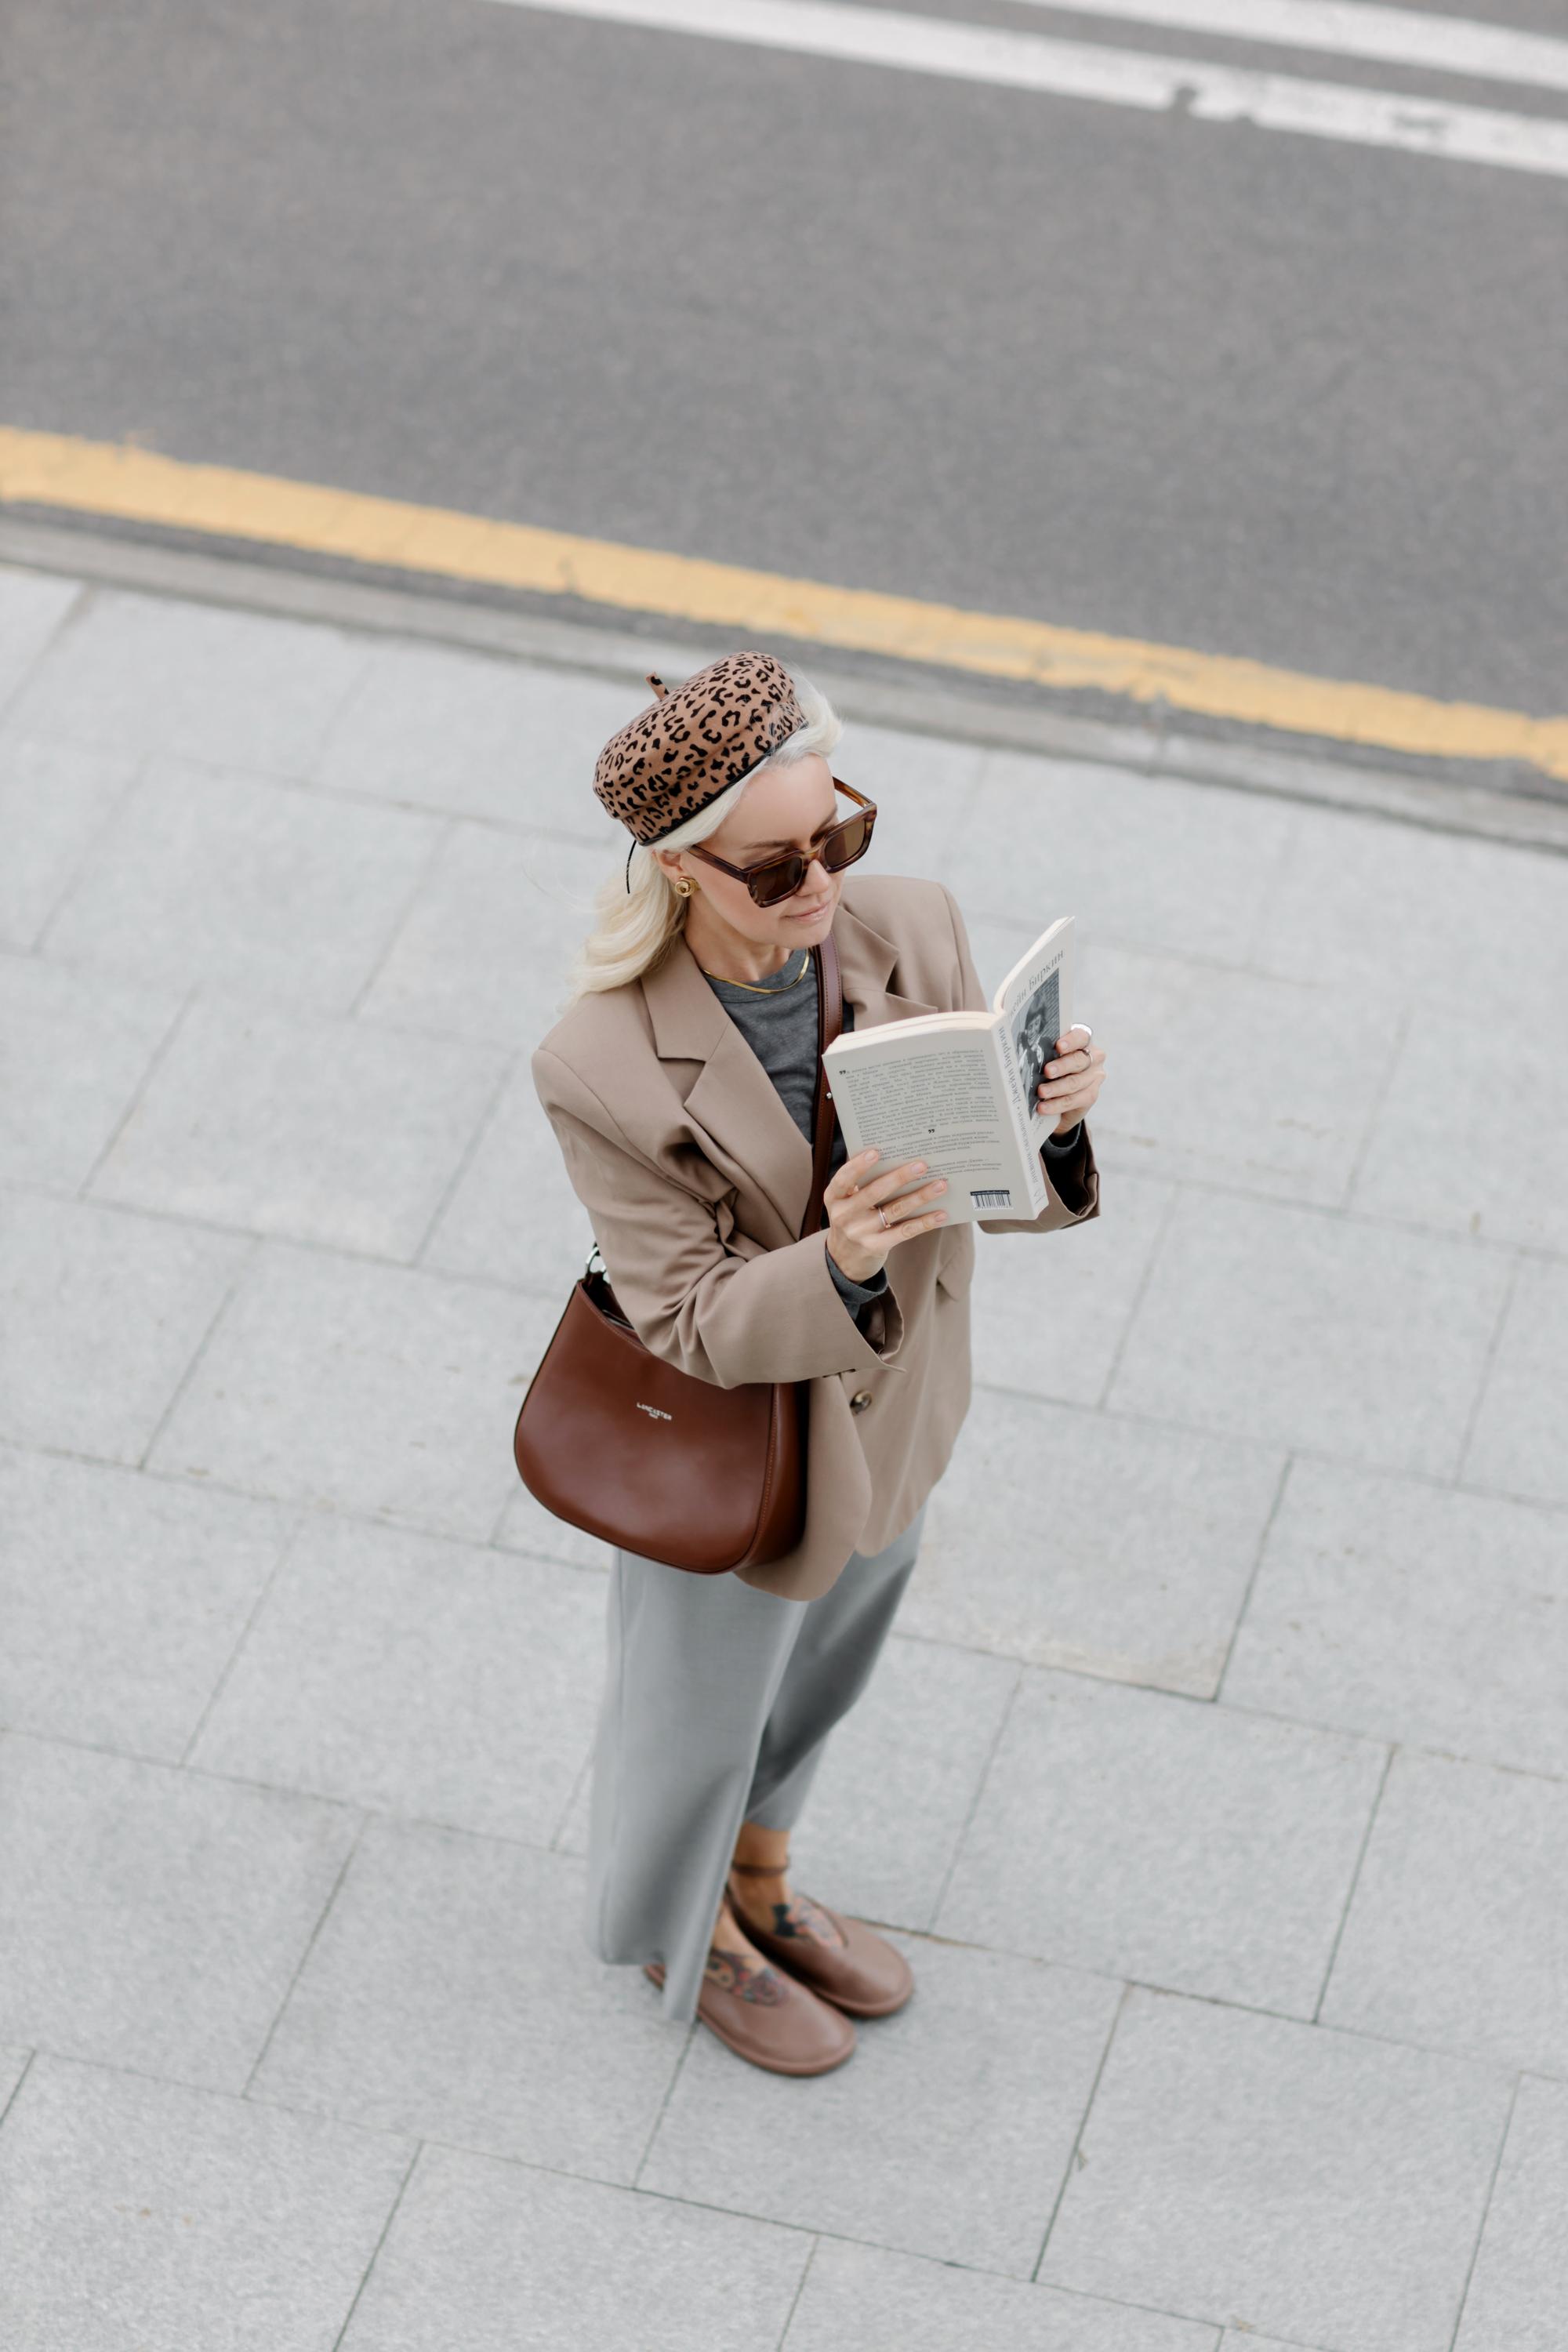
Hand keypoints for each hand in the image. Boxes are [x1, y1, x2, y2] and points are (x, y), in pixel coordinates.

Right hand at [824, 1148, 948, 1284]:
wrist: (845, 1258)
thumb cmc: (853, 1216)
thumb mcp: (847, 1201)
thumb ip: (863, 1182)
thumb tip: (898, 1157)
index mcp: (834, 1197)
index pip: (843, 1179)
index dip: (858, 1165)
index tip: (876, 1151)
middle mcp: (844, 1215)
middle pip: (875, 1193)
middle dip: (900, 1177)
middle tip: (922, 1165)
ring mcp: (860, 1233)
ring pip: (895, 1210)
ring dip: (920, 1197)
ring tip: (940, 1186)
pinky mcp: (876, 1247)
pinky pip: (904, 1231)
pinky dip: (924, 1222)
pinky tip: (941, 1214)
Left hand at [1036, 1025, 1104, 1133]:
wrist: (1061, 1096)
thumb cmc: (1054, 1069)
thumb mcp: (1051, 1057)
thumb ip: (1045, 1052)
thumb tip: (1024, 1053)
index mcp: (1083, 1042)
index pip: (1081, 1037)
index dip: (1071, 1041)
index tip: (1058, 1046)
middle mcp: (1093, 1058)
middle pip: (1078, 1061)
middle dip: (1061, 1066)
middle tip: (1047, 1071)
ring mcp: (1094, 1077)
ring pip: (1075, 1082)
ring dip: (1056, 1088)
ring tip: (1041, 1092)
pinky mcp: (1090, 1096)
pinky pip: (1073, 1100)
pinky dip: (1056, 1105)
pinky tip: (1044, 1107)